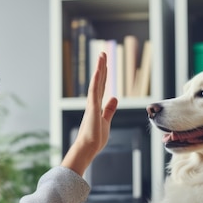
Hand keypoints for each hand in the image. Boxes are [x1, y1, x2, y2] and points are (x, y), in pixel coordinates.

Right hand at [61, 52, 117, 175]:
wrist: (88, 148)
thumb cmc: (95, 139)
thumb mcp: (106, 121)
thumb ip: (109, 110)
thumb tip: (114, 98)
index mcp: (96, 106)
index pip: (101, 87)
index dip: (103, 75)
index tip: (105, 64)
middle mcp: (93, 102)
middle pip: (99, 81)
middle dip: (101, 67)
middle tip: (102, 53)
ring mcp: (92, 105)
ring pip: (96, 83)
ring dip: (99, 69)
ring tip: (101, 55)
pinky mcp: (92, 109)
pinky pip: (94, 92)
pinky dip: (96, 81)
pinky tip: (98, 71)